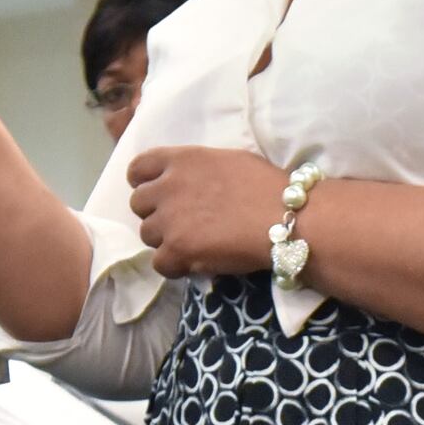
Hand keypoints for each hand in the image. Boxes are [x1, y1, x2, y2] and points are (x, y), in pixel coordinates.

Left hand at [125, 147, 287, 278]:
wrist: (286, 217)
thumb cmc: (266, 187)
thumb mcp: (227, 160)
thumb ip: (199, 170)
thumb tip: (192, 184)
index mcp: (181, 159)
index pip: (137, 169)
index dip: (145, 183)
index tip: (159, 194)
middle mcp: (167, 186)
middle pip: (138, 204)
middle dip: (156, 214)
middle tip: (182, 223)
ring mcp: (169, 219)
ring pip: (147, 234)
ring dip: (165, 240)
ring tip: (193, 244)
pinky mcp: (177, 249)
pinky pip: (159, 263)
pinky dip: (175, 265)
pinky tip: (195, 262)